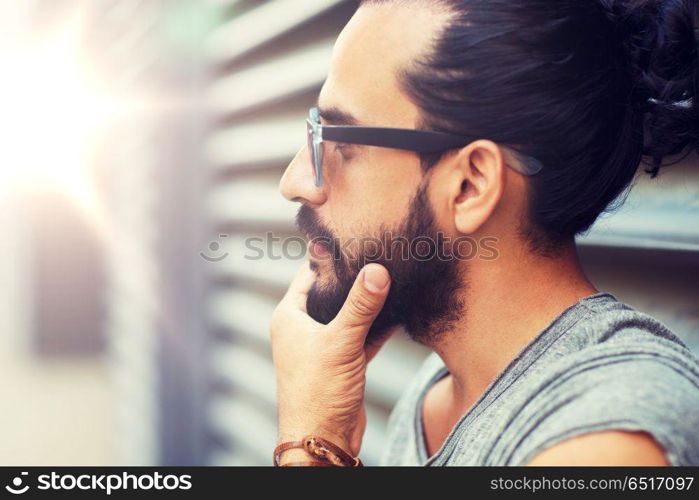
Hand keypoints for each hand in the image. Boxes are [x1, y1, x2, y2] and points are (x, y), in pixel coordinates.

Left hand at [270, 261, 391, 459]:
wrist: (322, 439)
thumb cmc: (316, 392)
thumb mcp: (340, 342)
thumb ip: (360, 306)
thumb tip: (376, 271)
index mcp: (289, 316)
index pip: (308, 275)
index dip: (329, 257)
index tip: (353, 238)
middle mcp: (303, 328)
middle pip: (331, 293)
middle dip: (354, 278)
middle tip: (378, 254)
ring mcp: (323, 345)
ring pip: (348, 315)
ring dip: (368, 303)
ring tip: (392, 278)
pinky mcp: (342, 362)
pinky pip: (361, 336)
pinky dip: (377, 326)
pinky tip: (397, 311)